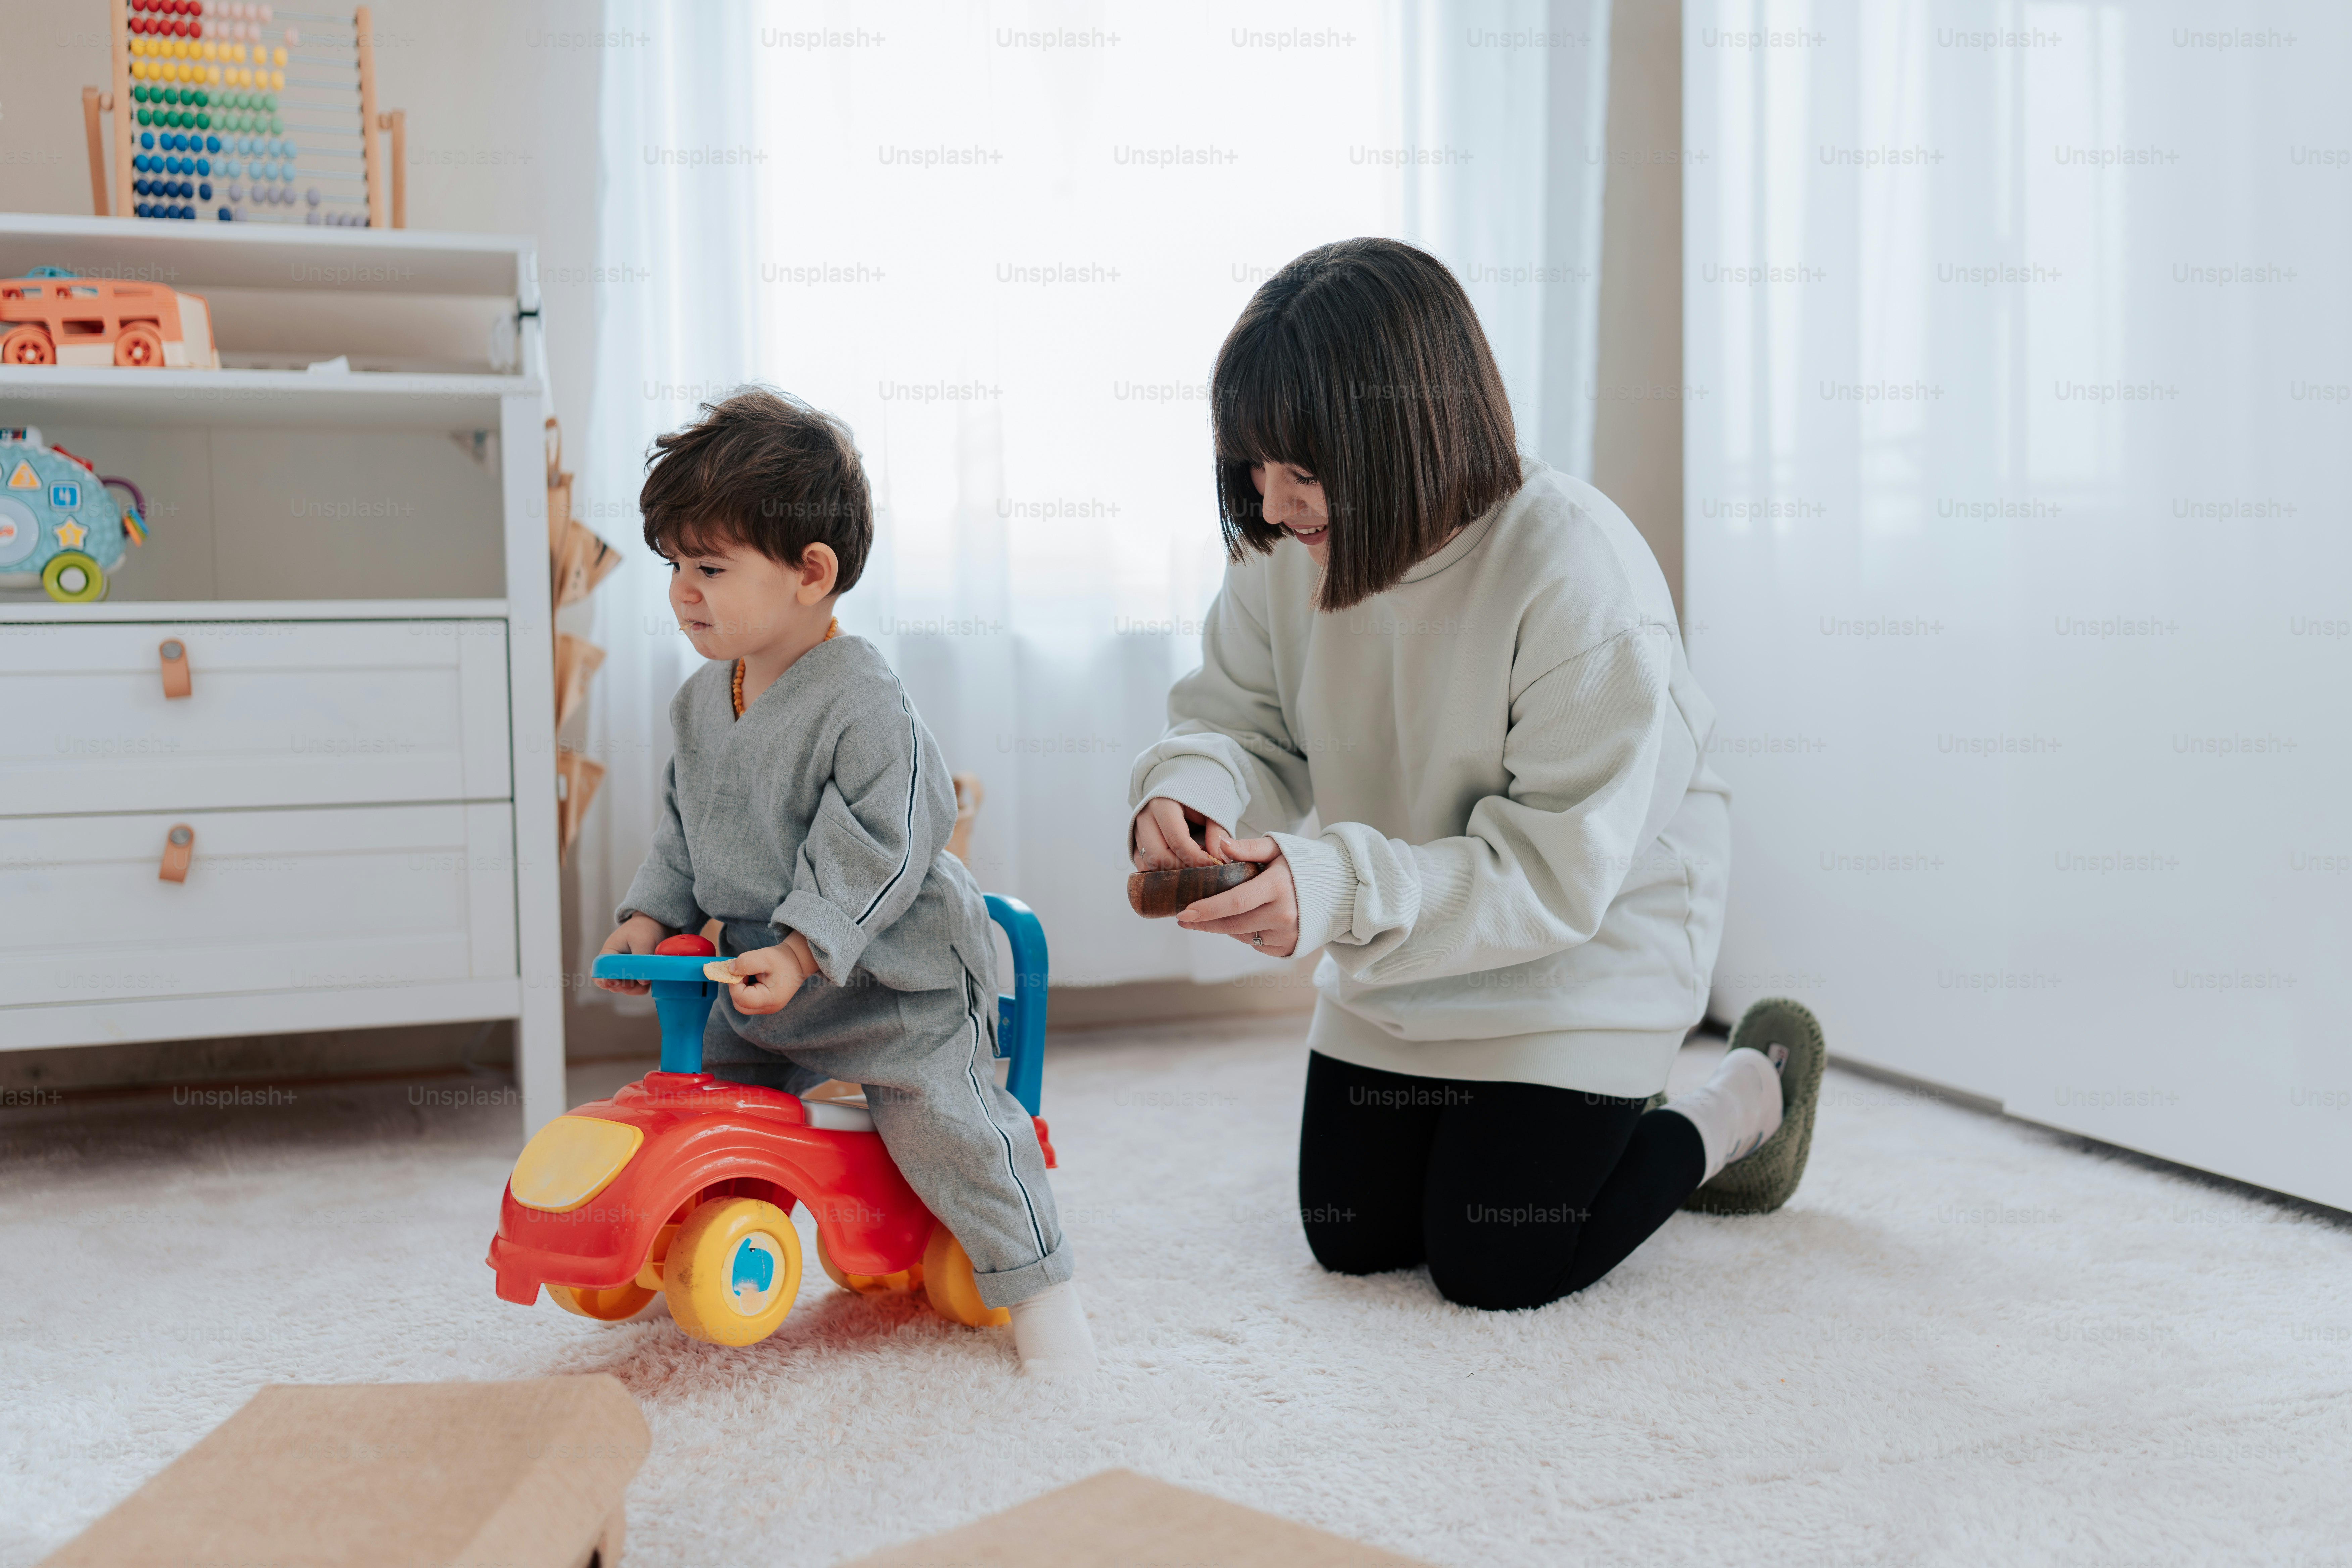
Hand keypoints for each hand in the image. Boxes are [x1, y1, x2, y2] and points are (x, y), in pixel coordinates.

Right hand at [593, 913, 671, 995]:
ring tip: (646, 977)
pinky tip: (650, 979)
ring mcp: (624, 972)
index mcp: (608, 955)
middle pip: (612, 985)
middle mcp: (613, 966)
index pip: (599, 972)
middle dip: (625, 986)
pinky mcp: (635, 976)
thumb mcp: (643, 941)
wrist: (655, 924)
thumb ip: (641, 961)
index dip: (605, 981)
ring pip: (625, 989)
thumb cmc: (644, 929)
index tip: (615, 982)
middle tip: (638, 978)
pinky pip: (637, 989)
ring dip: (635, 988)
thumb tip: (643, 982)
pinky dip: (643, 987)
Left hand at [721, 931, 817, 1015]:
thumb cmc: (783, 959)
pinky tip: (753, 978)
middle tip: (744, 972)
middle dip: (736, 987)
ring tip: (750, 975)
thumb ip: (746, 962)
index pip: (741, 998)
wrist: (797, 961)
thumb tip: (730, 970)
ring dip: (740, 988)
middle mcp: (768, 1008)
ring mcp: (767, 1008)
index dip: (734, 983)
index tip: (739, 969)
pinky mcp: (765, 1004)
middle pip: (739, 1004)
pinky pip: (748, 1001)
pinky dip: (745, 989)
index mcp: (770, 999)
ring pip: (742, 1004)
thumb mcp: (765, 956)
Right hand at [1132, 797, 1240, 869]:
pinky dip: (1159, 870)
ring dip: (1171, 871)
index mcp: (1163, 803)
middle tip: (1203, 868)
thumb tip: (1220, 858)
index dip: (1196, 857)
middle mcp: (1145, 816)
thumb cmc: (1199, 795)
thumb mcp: (1213, 806)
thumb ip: (1218, 831)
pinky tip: (1178, 866)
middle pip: (1158, 855)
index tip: (1214, 864)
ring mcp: (1136, 829)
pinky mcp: (1135, 839)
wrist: (1181, 782)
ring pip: (1148, 863)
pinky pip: (1142, 864)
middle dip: (1183, 868)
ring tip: (1192, 865)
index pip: (1177, 840)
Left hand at [1174, 836, 1297, 956]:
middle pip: (1233, 925)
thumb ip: (1248, 847)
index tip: (1185, 912)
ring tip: (1222, 911)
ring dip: (1226, 926)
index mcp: (1279, 887)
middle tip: (1185, 918)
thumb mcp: (1277, 849)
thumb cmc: (1301, 864)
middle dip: (1205, 923)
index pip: (1235, 902)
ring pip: (1242, 936)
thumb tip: (1220, 845)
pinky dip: (1246, 933)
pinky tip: (1249, 919)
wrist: (1337, 887)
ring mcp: (1288, 935)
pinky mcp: (1289, 948)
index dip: (1207, 909)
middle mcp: (1284, 915)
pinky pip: (1256, 945)